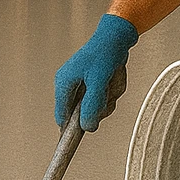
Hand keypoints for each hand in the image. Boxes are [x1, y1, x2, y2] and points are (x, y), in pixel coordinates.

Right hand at [54, 14, 138, 130]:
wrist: (117, 35)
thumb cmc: (105, 54)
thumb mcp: (98, 81)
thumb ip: (91, 105)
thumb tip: (87, 127)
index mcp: (64, 84)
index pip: (62, 117)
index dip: (69, 131)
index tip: (73, 144)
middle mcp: (70, 85)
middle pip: (84, 113)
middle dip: (100, 104)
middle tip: (107, 90)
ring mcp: (82, 84)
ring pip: (98, 105)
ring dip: (110, 95)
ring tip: (112, 77)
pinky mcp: (94, 82)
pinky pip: (105, 95)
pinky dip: (114, 88)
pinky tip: (115, 75)